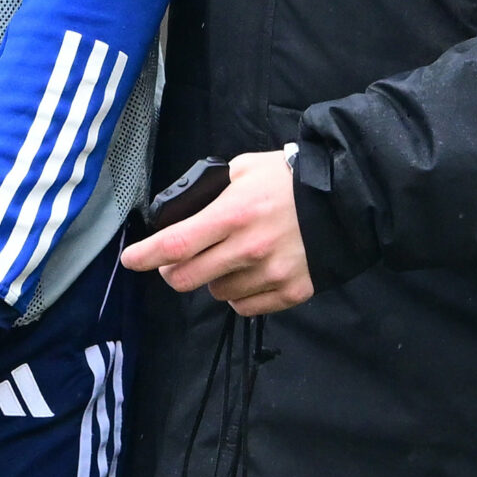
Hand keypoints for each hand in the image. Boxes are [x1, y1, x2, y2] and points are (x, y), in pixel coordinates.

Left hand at [119, 148, 313, 316]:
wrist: (346, 199)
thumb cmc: (290, 178)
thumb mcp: (244, 169)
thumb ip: (212, 190)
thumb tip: (184, 212)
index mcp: (233, 214)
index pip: (175, 244)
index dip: (146, 256)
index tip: (130, 260)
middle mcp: (248, 249)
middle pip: (186, 278)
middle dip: (171, 271)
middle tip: (175, 261)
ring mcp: (270, 275)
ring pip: (216, 293)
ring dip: (212, 278)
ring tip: (229, 257)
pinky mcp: (290, 293)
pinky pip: (245, 307)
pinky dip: (239, 294)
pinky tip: (249, 274)